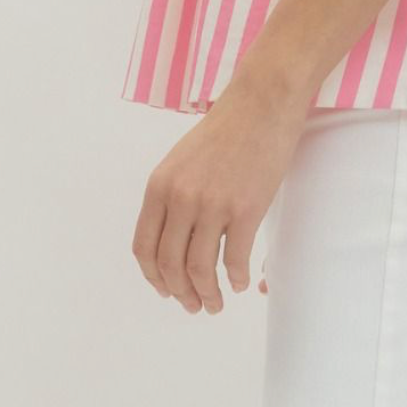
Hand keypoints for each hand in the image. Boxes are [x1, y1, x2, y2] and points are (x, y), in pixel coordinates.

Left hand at [130, 62, 310, 313]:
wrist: (262, 102)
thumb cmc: (226, 128)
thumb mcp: (182, 160)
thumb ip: (172, 196)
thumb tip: (173, 241)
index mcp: (160, 185)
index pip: (144, 248)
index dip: (154, 277)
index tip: (165, 290)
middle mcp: (181, 197)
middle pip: (170, 265)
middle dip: (180, 293)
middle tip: (193, 305)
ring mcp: (213, 204)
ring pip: (200, 269)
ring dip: (207, 294)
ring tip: (214, 304)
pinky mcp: (246, 208)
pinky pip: (234, 259)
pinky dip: (234, 278)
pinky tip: (239, 282)